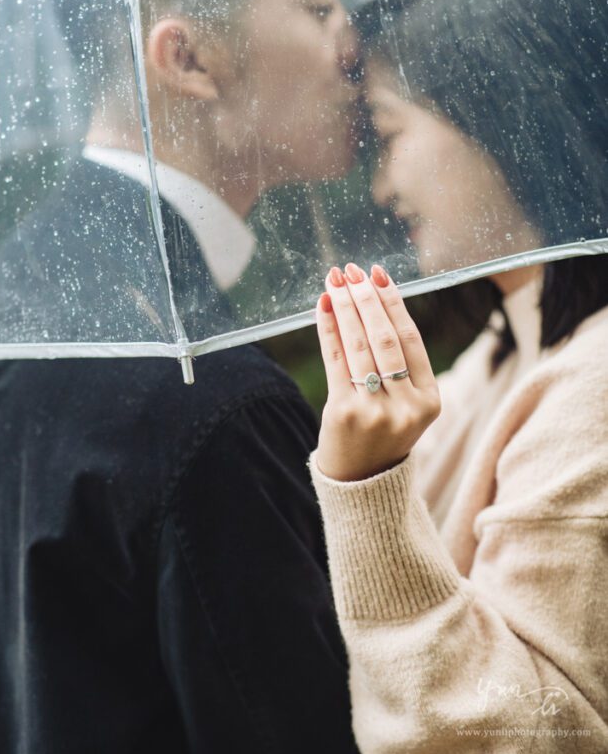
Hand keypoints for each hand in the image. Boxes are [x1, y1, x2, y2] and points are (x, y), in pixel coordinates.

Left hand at [315, 262, 440, 481]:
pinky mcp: (345, 412)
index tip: (377, 275)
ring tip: (335, 281)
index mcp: (430, 401)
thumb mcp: (408, 405)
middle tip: (351, 271)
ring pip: (359, 345)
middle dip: (365, 298)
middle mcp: (406, 406)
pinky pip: (335, 360)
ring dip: (345, 307)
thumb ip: (401, 363)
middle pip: (385, 338)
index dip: (393, 302)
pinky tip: (322, 306)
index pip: (410, 338)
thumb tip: (375, 298)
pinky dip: (328, 329)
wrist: (362, 482)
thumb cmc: (385, 433)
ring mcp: (375, 410)